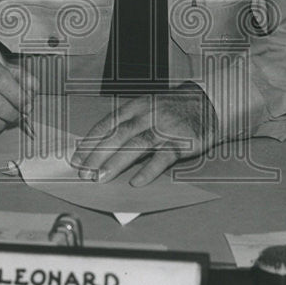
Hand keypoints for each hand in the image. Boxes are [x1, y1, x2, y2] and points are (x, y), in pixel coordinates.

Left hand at [72, 83, 217, 186]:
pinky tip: (136, 181)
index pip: (109, 123)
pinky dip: (149, 170)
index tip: (76, 156)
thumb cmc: (173, 109)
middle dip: (98, 154)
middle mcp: (149, 115)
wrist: (209, 103)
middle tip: (83, 172)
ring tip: (101, 178)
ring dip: (117, 162)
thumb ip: (129, 124)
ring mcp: (165, 128)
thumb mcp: (148, 108)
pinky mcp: (182, 142)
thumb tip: (102, 146)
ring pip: (137, 145)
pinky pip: (163, 158)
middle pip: (119, 135)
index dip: (91, 140)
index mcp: (137, 106)